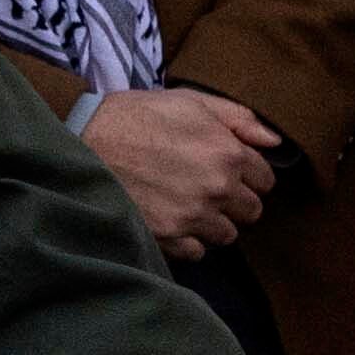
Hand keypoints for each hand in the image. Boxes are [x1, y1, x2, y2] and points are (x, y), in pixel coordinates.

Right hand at [73, 83, 281, 259]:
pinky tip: (173, 222)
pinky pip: (197, 252)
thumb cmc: (135, 117)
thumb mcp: (190, 102)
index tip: (231, 171)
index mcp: (228, 154)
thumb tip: (274, 142)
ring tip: (190, 206)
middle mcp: (217, 188)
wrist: (79, 141)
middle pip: (250, 211)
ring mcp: (192, 215)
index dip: (249, 175)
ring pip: (227, 234)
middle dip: (236, 201)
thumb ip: (239, 119)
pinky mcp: (166, 235)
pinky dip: (189, 241)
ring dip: (214, 223)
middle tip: (210, 190)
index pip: (266, 180)